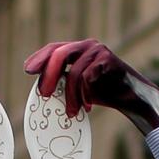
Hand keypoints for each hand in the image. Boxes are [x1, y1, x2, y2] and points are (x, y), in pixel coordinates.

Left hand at [23, 39, 158, 133]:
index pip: (53, 48)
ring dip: (70, 96)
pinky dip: (84, 94)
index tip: (28, 70)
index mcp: (78, 49)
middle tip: (44, 95)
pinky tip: (87, 106)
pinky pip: (87, 77)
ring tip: (72, 112)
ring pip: (73, 71)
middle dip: (48, 75)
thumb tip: (40, 87)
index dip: (39, 58)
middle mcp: (87, 45)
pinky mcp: (108, 59)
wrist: (131, 97)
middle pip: (59, 54)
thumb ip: (60, 81)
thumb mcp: (76, 86)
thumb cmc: (103, 91)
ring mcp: (99, 51)